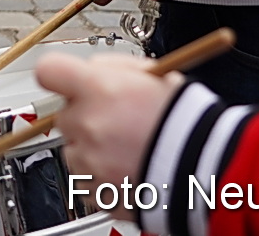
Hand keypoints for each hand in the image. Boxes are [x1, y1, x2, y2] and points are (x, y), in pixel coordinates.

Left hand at [35, 51, 179, 214]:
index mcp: (98, 90)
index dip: (57, 75)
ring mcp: (90, 161)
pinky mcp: (96, 192)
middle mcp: (88, 125)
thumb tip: (91, 70)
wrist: (209, 168)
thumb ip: (113, 67)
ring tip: (129, 147)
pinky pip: (85, 179)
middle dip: (84, 115)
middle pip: (63, 115)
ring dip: (92, 147)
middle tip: (117, 120)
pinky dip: (101, 175)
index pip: (48, 71)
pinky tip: (128, 166)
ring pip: (73, 149)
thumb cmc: (185, 121)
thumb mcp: (153, 74)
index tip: (66, 81)